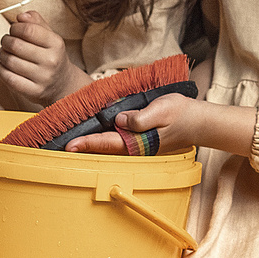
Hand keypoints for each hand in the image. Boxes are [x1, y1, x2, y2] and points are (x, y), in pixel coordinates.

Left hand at [0, 11, 84, 106]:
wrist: (62, 84)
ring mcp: (43, 78)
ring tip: (5, 53)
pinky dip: (1, 70)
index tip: (13, 29)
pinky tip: (4, 65)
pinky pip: (9, 78)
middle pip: (16, 45)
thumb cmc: (51, 55)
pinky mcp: (34, 91)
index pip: (28, 30)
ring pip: (10, 61)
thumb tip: (21, 16)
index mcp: (56, 43)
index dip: (15, 27)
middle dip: (5, 40)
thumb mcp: (49, 35)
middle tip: (6, 41)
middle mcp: (51, 61)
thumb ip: (35, 22)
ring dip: (2, 54)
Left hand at [64, 92, 253, 156]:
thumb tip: (119, 120)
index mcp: (137, 141)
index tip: (69, 146)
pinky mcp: (139, 137)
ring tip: (69, 140)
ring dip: (89, 142)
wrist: (199, 121)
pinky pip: (116, 138)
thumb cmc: (181, 114)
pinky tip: (92, 131)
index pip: (106, 143)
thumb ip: (139, 118)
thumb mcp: (161, 110)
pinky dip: (102, 136)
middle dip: (82, 146)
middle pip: (102, 146)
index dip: (86, 143)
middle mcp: (134, 145)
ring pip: (108, 143)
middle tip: (59, 145)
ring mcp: (136, 143)